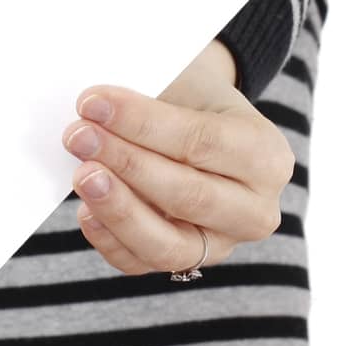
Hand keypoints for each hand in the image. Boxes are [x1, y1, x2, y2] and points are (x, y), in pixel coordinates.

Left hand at [62, 42, 295, 276]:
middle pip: (188, 196)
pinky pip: (141, 263)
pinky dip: (110, 239)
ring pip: (168, 245)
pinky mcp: (184, 263)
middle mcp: (254, 209)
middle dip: (126, 164)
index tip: (92, 103)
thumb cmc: (190, 98)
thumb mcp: (185, 82)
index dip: (142, 124)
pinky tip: (86, 211)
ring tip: (81, 175)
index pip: (202, 142)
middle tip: (78, 136)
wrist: (200, 123)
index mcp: (266, 155)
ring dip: (117, 209)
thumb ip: (149, 96)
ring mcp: (221, 243)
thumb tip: (93, 108)